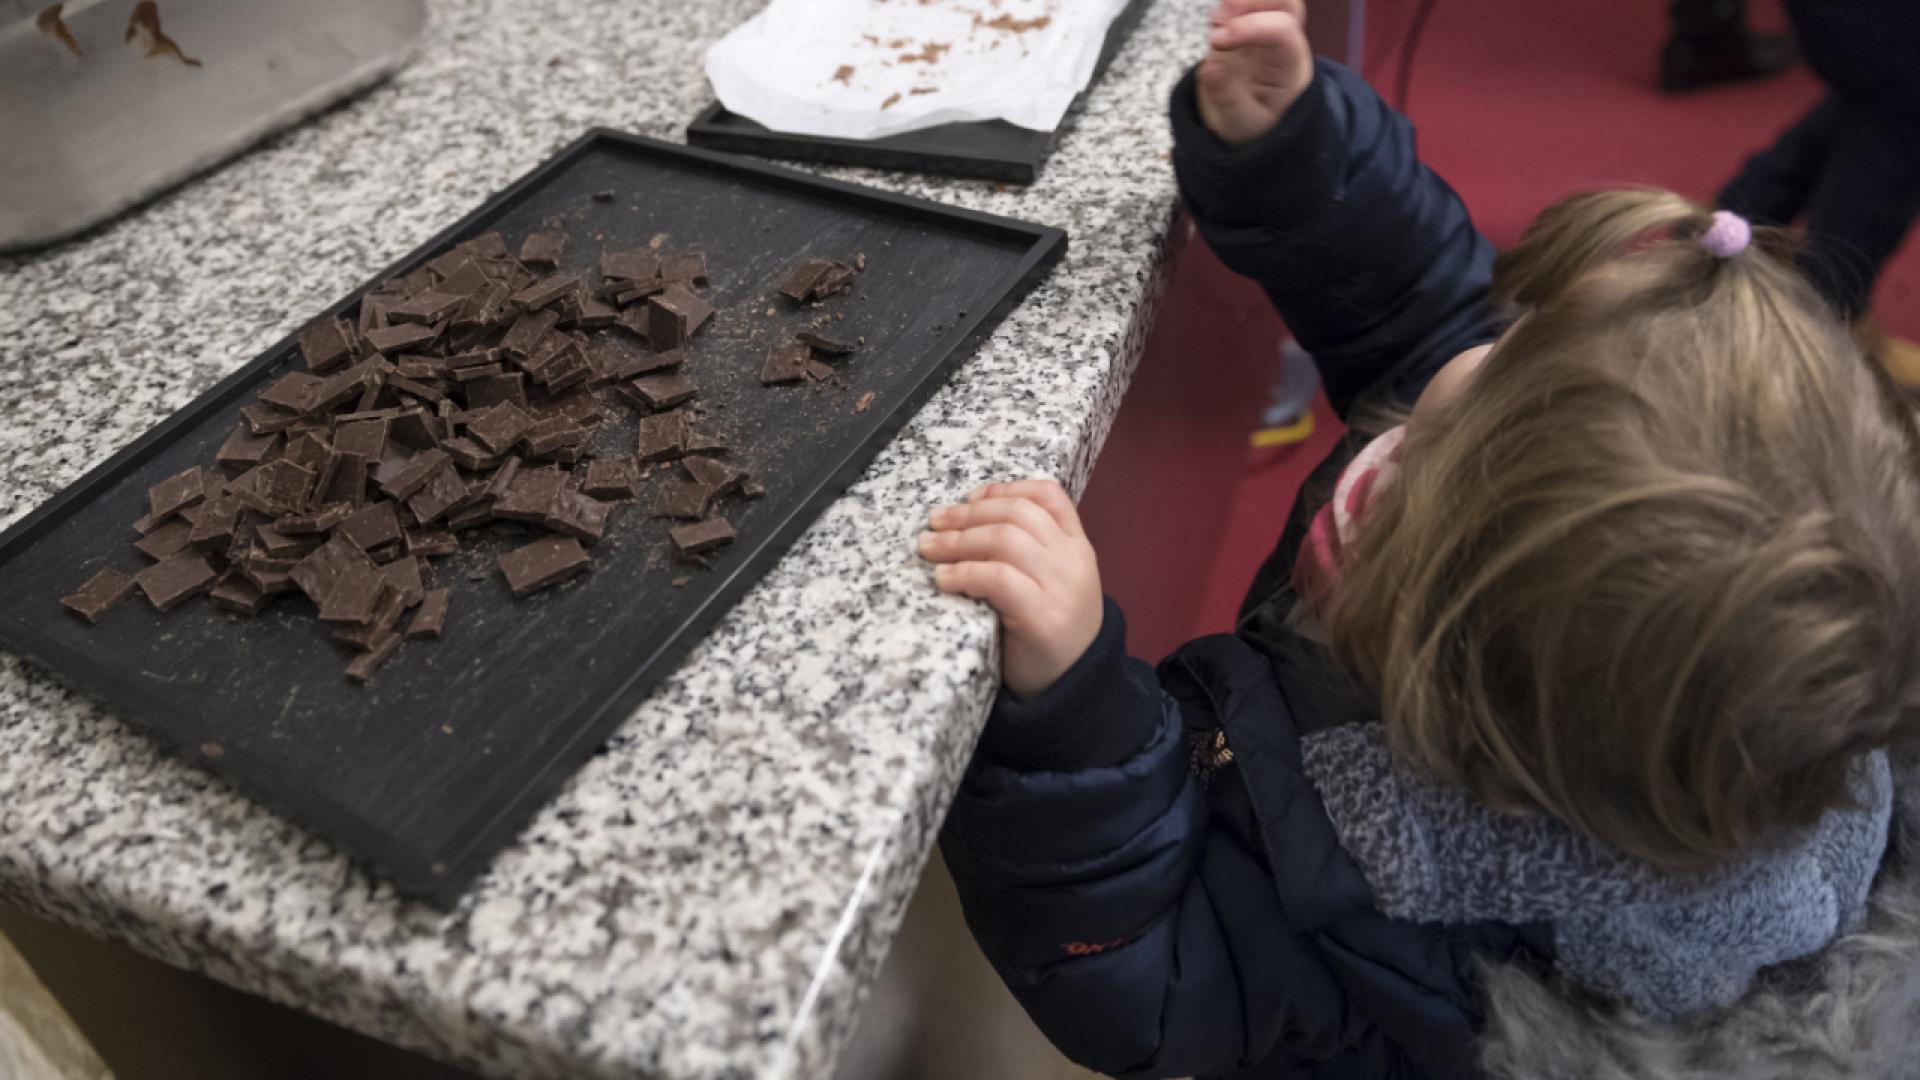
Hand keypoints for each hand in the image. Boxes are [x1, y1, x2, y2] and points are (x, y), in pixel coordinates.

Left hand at [919, 480, 1103, 700]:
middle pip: (1017, 514)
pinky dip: (964, 572)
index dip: (1005, 489)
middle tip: (934, 522)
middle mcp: (1073, 561)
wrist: (1074, 690)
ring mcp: (1061, 588)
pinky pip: (997, 578)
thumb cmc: (1050, 636)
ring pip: (1004, 540)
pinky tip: (944, 579)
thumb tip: (971, 521)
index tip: (970, 497)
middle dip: (968, 514)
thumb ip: (1029, 554)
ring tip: (929, 548)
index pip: (1048, 496)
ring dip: (958, 540)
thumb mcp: (1052, 585)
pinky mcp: (1041, 617)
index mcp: (1077, 547)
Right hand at [1197, 0, 1314, 146]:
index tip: (1216, 40)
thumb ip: (1228, 98)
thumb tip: (1209, 68)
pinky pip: (1245, 4)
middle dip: (1253, 1)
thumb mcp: (1240, 122)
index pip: (1281, 30)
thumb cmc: (1252, 122)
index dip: (1250, 27)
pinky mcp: (1248, 25)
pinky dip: (1229, 4)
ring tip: (1215, 20)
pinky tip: (1215, 21)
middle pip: (1285, 2)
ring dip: (1240, 1)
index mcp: (1289, 65)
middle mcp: (1283, 41)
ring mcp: (1266, 29)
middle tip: (1219, 17)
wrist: (1249, 123)